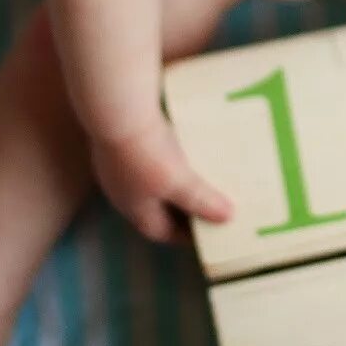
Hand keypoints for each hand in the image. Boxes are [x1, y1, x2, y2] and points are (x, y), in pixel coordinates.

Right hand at [90, 116, 233, 243]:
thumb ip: (202, 201)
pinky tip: (178, 147)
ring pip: (150, 181)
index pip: (161, 232)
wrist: (117, 109)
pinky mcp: (121, 140)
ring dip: (172, 182)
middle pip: (154, 208)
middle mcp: (122, 191)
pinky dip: (165, 159)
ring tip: (197, 176)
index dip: (185, 235)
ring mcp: (118, 165)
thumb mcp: (179, 182)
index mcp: (134, 209)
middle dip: (180, 208)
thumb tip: (227, 218)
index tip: (207, 232)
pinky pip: (147, 157)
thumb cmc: (147, 154)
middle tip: (207, 204)